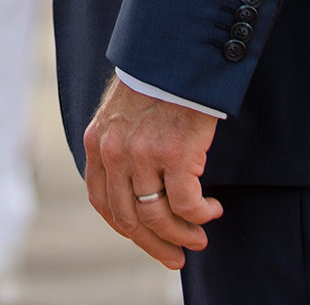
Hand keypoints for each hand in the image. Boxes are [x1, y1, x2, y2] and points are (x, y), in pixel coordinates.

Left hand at [81, 74, 222, 268]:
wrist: (178, 53)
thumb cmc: (158, 82)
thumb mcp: (123, 114)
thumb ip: (121, 148)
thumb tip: (139, 190)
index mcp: (96, 143)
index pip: (103, 202)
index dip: (126, 228)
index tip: (148, 241)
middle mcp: (113, 152)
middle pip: (128, 218)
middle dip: (154, 244)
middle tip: (176, 257)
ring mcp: (142, 154)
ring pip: (157, 216)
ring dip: (181, 234)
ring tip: (199, 237)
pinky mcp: (174, 153)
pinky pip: (186, 203)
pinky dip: (200, 214)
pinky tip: (212, 210)